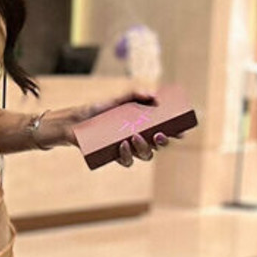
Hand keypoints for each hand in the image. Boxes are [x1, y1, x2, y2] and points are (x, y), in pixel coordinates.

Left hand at [54, 90, 185, 166]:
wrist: (74, 121)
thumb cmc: (98, 110)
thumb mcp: (117, 99)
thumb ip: (135, 94)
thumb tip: (154, 96)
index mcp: (142, 126)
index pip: (163, 131)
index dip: (175, 133)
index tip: (181, 132)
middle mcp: (137, 139)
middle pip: (157, 145)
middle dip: (162, 142)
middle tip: (160, 134)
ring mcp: (126, 149)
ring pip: (144, 155)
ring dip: (144, 148)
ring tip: (135, 137)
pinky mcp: (114, 156)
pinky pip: (126, 161)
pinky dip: (126, 155)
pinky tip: (122, 145)